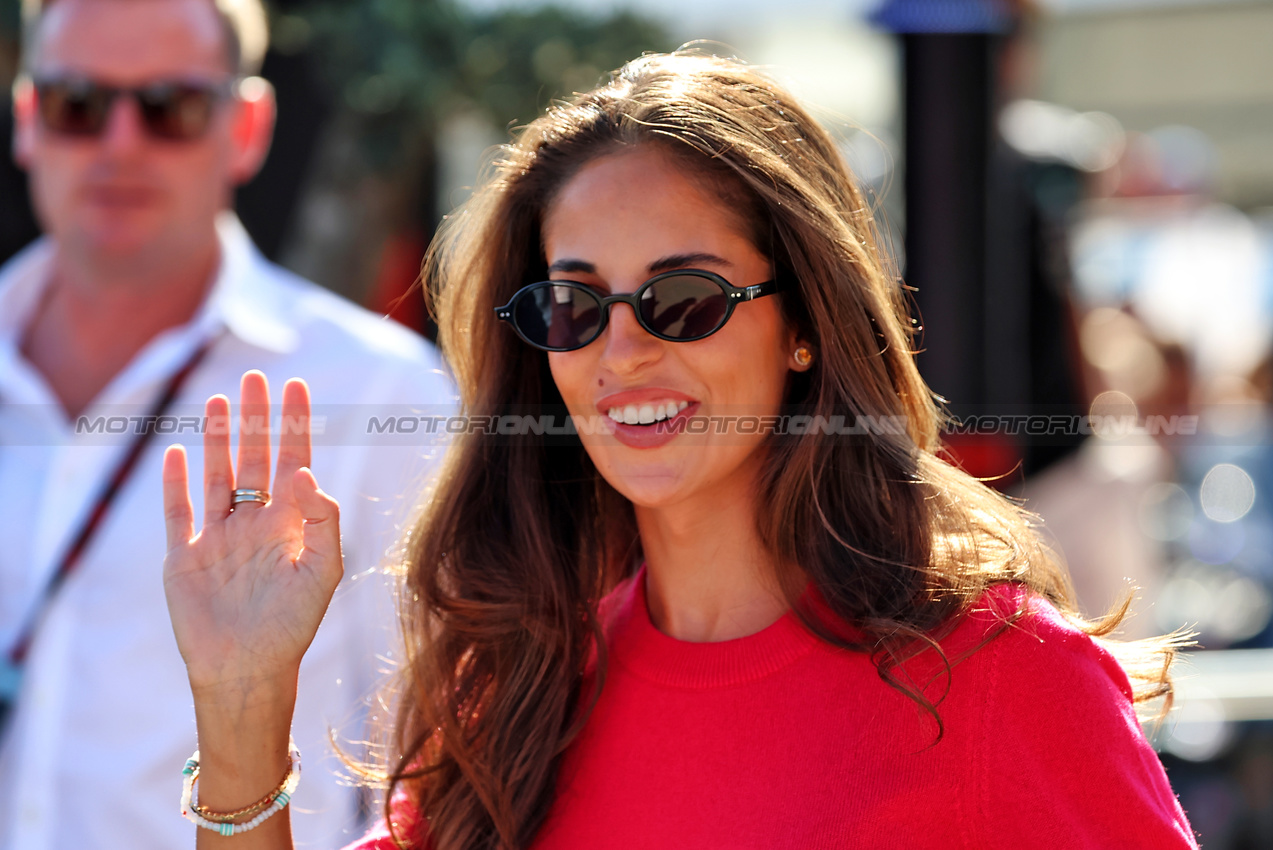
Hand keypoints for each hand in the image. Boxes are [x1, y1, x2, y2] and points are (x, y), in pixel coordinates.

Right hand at [162, 371, 342, 696]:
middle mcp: (255, 523)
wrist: (248, 671)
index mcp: (290, 524)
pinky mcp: (185, 558)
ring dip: (216, 438)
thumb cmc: (293, 625)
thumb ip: (322, 519)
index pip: (294, 461)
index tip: (296, 386)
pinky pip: (178, 513)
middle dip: (256, 418)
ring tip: (219, 400)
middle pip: (255, 458)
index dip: (295, 424)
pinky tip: (176, 452)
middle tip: (255, 377)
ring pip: (217, 476)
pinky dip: (175, 483)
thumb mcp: (323, 570)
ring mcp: (218, 538)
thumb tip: (304, 470)